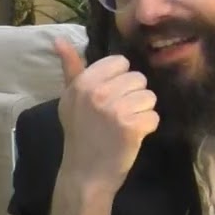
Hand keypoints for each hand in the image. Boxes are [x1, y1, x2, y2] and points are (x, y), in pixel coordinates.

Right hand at [52, 37, 158, 194]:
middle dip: (133, 96)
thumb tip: (59, 39)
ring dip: (142, 112)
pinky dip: (147, 128)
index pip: (120, 62)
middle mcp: (99, 92)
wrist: (85, 175)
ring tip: (124, 125)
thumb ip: (71, 68)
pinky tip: (132, 136)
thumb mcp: (70, 99)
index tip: (109, 96)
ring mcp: (116, 110)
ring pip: (150, 96)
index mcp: (84, 82)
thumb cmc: (79, 134)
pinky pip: (154, 116)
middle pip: (138, 78)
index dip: (119, 79)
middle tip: (116, 115)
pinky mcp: (133, 127)